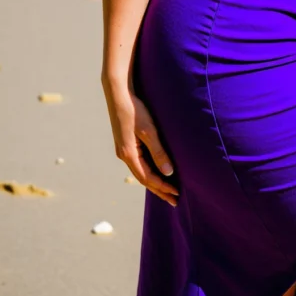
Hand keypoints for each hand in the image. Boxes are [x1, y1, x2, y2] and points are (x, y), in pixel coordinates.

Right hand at [101, 77, 178, 207]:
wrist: (118, 94)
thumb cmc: (134, 110)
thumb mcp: (149, 131)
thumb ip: (158, 152)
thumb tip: (168, 173)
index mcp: (128, 154)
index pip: (147, 178)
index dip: (162, 187)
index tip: (176, 194)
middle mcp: (124, 155)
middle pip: (143, 178)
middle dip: (159, 190)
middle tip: (174, 201)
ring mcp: (123, 150)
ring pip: (141, 171)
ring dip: (154, 181)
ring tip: (168, 190)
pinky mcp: (126, 143)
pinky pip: (139, 163)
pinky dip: (149, 171)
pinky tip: (157, 172)